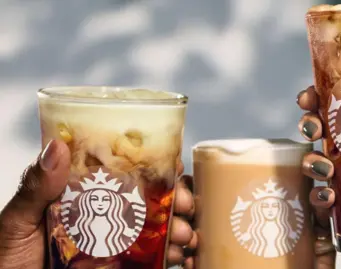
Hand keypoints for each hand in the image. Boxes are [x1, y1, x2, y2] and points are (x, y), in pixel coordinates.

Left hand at [0, 139, 196, 268]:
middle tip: (186, 205)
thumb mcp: (17, 221)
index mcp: (84, 196)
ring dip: (179, 228)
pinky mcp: (123, 266)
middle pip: (152, 200)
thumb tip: (56, 145)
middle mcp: (105, 215)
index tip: (175, 167)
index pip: (125, 173)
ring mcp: (115, 243)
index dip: (155, 167)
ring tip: (184, 235)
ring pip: (158, 229)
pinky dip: (172, 256)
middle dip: (177, 199)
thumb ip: (36, 188)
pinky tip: (180, 257)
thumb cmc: (7, 258)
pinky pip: (153, 259)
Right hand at [297, 47, 340, 268]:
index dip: (332, 95)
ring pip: (321, 164)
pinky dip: (317, 196)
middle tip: (310, 123)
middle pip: (331, 133)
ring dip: (309, 159)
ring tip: (320, 165)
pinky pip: (325, 202)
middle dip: (312, 123)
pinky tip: (325, 196)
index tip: (315, 88)